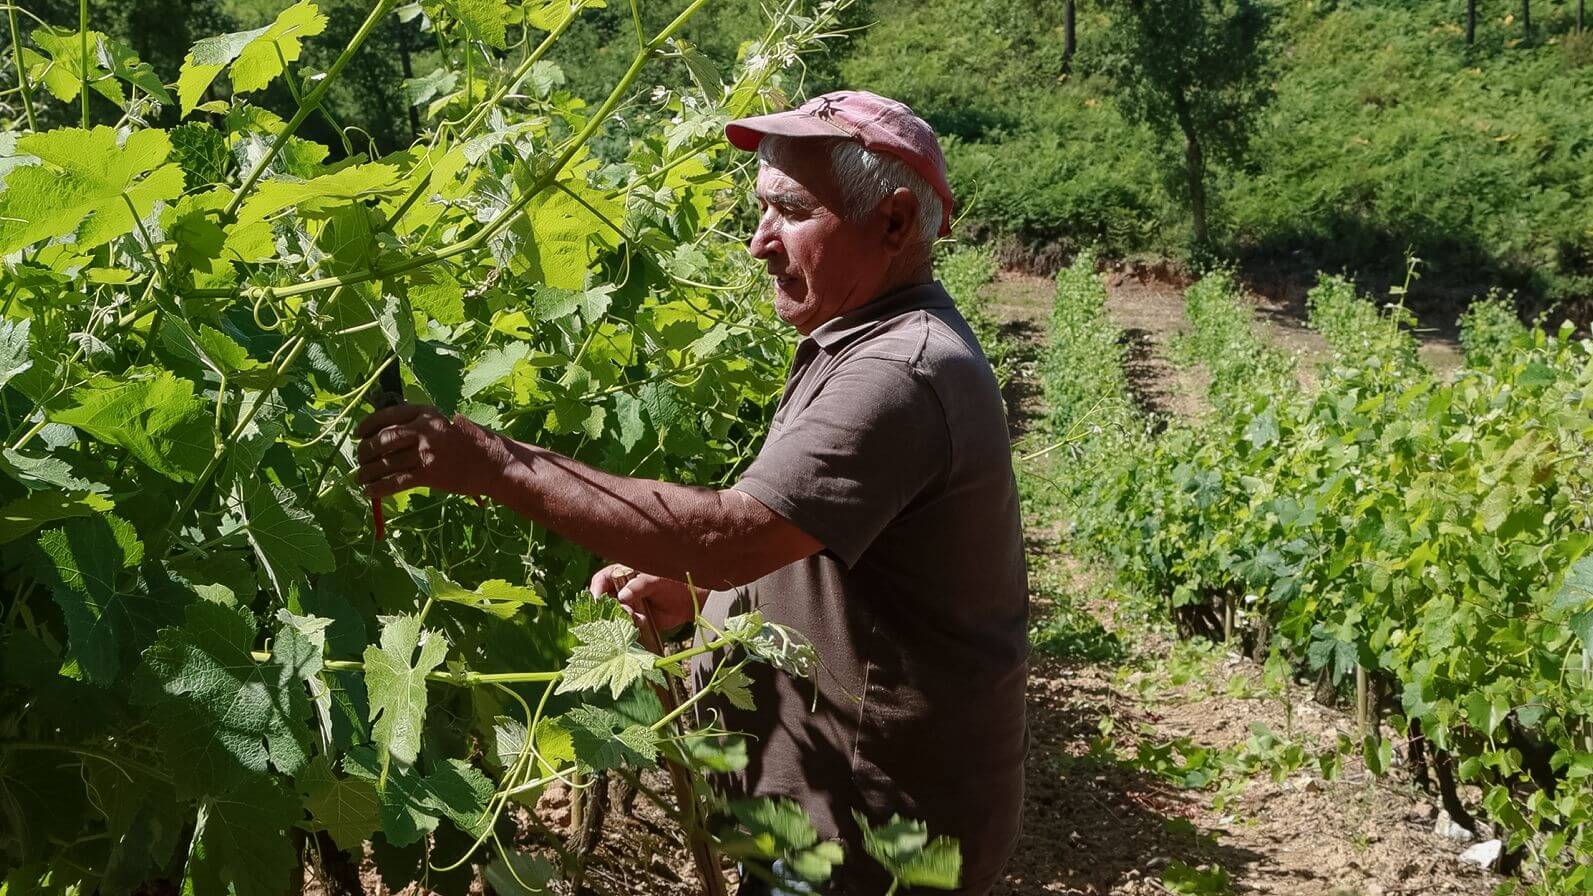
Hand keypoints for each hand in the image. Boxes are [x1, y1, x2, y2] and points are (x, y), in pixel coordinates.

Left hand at [355, 404, 514, 499]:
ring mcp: (425, 452)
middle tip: (360, 460)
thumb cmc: (472, 441)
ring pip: (384, 462)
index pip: (387, 416)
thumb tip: (389, 432)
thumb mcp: (445, 421)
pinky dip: (378, 487)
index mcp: (426, 412)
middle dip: (365, 452)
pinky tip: (369, 491)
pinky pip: (394, 481)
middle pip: (382, 440)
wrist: (494, 462)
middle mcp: (423, 429)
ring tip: (359, 478)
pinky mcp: (428, 474)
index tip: (358, 435)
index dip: (367, 426)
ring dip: (367, 472)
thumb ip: (420, 423)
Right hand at [589, 563, 700, 633]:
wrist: (687, 602)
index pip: (601, 580)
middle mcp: (620, 592)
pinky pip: (624, 628)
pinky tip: (643, 623)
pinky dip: (630, 628)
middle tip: (622, 611)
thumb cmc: (672, 583)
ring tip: (639, 617)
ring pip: (612, 616)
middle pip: (603, 601)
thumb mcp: (656, 580)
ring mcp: (626, 608)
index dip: (596, 589)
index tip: (597, 599)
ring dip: (622, 618)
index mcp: (622, 575)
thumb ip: (640, 585)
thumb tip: (622, 596)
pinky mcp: (633, 622)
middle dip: (609, 608)